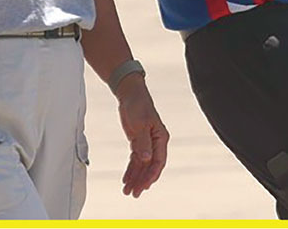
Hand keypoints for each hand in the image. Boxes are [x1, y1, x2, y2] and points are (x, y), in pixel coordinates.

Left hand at [115, 74, 168, 197]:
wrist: (130, 94)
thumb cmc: (138, 105)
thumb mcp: (140, 124)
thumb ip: (143, 142)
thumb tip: (146, 159)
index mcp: (161, 137)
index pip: (158, 161)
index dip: (151, 175)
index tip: (143, 186)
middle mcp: (156, 142)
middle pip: (150, 166)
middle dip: (142, 181)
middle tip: (133, 193)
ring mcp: (147, 143)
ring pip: (142, 165)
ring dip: (135, 177)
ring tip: (127, 190)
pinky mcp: (138, 142)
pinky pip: (135, 159)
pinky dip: (131, 170)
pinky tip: (125, 179)